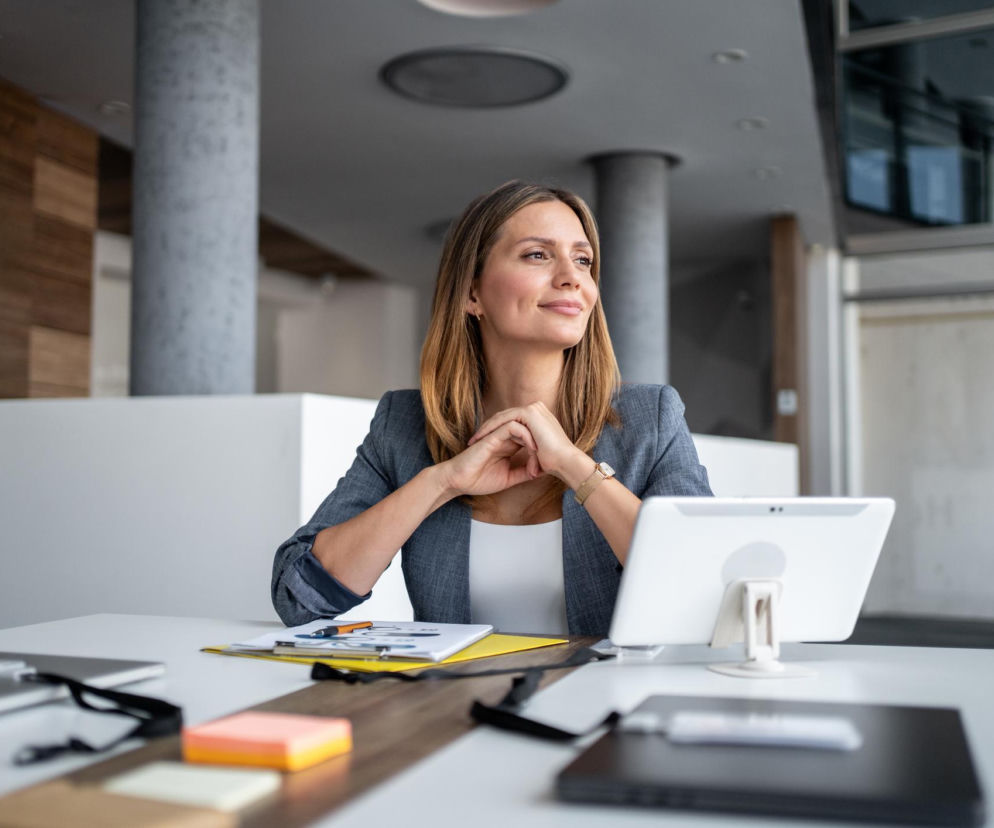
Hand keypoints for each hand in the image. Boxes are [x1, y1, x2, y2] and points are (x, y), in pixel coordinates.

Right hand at [439, 418, 541, 497]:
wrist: (459, 482)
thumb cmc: (479, 480)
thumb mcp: (509, 478)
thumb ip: (523, 473)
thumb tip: (541, 472)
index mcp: (509, 446)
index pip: (531, 439)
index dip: (543, 450)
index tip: (549, 467)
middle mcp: (505, 437)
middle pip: (530, 429)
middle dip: (542, 442)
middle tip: (549, 458)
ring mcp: (498, 435)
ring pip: (523, 425)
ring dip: (536, 437)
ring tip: (542, 453)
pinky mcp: (492, 436)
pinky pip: (512, 427)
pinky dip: (525, 435)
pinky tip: (532, 448)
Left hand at [467, 401, 588, 484]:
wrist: (566, 463)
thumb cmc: (555, 464)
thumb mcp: (539, 454)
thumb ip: (530, 450)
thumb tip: (526, 461)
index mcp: (538, 418)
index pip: (510, 421)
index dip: (495, 432)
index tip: (482, 444)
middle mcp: (536, 410)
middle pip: (504, 417)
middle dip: (488, 429)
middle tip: (473, 441)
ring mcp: (533, 409)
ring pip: (502, 417)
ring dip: (486, 428)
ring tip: (474, 440)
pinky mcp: (529, 413)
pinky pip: (504, 419)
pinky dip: (492, 428)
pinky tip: (482, 438)